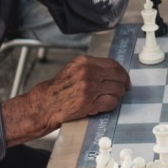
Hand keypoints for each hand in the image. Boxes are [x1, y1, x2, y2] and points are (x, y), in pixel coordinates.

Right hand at [3, 53, 129, 142]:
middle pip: (118, 76)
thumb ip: (91, 68)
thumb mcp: (73, 70)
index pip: (113, 64)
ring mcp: (89, 88)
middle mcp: (87, 72)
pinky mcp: (90, 102)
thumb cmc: (57, 90)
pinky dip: (111, 105)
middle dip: (123, 84)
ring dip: (117, 95)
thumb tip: (113, 72)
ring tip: (109, 98)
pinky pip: (112, 102)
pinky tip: (103, 105)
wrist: (44, 105)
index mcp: (83, 62)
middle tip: (123, 89)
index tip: (124, 78)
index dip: (122, 72)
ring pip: (117, 90)